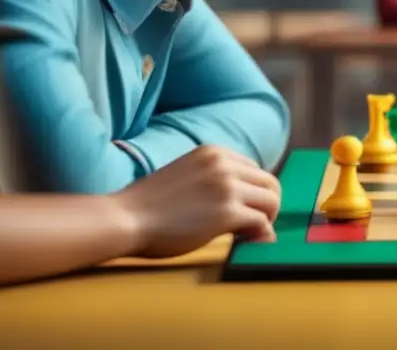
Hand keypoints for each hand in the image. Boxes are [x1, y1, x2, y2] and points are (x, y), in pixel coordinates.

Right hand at [111, 145, 281, 258]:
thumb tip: (240, 200)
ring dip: (267, 220)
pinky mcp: (228, 212)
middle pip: (269, 182)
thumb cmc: (148, 204)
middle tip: (256, 225)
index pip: (254, 170)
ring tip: (252, 235)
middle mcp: (225, 164)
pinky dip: (262, 234)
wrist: (125, 218)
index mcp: (214, 152)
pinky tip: (250, 243)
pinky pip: (262, 222)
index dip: (254, 192)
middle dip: (267, 205)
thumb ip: (213, 179)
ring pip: (271, 201)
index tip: (246, 209)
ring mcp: (228, 187)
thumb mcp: (187, 175)